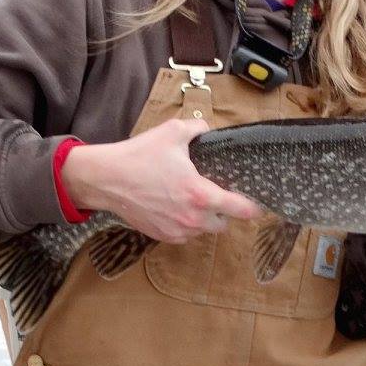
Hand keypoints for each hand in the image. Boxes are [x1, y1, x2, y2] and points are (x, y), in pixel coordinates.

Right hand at [60, 118, 260, 243]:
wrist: (106, 179)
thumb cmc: (139, 156)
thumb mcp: (172, 132)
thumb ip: (198, 129)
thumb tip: (208, 130)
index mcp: (200, 194)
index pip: (240, 209)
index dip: (253, 207)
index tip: (258, 204)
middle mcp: (192, 218)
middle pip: (224, 224)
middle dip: (225, 212)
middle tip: (217, 195)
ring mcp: (177, 231)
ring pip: (203, 231)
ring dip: (204, 219)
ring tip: (193, 200)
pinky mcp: (162, 236)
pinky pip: (184, 235)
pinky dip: (186, 224)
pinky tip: (176, 207)